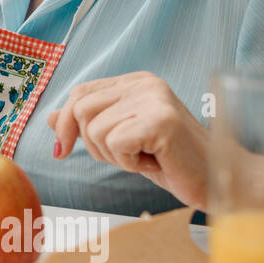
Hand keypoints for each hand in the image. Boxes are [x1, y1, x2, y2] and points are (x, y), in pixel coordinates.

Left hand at [45, 71, 209, 208]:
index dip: (65, 124)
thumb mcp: (121, 139)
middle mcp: (145, 83)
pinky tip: (154, 162)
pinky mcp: (162, 121)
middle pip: (80, 111)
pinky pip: (116, 144)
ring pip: (95, 130)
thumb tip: (49, 117)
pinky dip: (129, 163)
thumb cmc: (169, 161)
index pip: (79, 93)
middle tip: (128, 155)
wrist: (214, 181)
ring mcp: (155, 99)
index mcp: (135, 81)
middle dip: (94, 145)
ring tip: (145, 157)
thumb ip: (88, 124)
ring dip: (115, 157)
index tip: (61, 151)